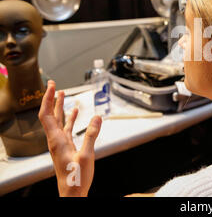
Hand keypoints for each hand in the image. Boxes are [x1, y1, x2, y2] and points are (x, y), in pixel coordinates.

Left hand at [38, 80, 101, 196]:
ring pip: (57, 121)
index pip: (47, 114)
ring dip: (59, 107)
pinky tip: (76, 113)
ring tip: (63, 95)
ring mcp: (60, 144)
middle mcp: (56, 140)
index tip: (51, 86)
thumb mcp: (87, 155)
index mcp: (57, 140)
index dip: (47, 98)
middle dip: (52, 99)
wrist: (72, 193)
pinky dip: (70, 118)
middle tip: (54, 85)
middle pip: (50, 115)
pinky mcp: (66, 148)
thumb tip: (97, 117)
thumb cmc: (76, 178)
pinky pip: (65, 128)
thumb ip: (91, 135)